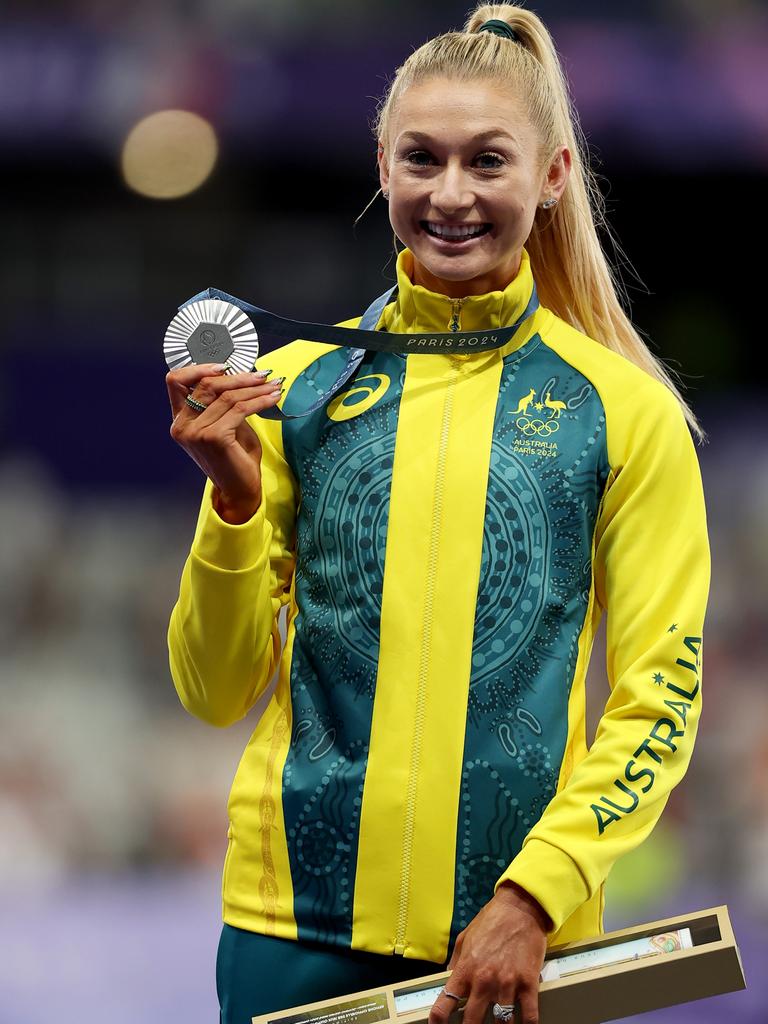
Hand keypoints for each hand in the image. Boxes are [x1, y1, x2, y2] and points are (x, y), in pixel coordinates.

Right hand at [167, 362, 282, 522]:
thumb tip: (242, 374)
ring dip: (254, 387)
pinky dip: (260, 401)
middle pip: (207, 384)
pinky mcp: (213, 437)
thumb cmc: (235, 458)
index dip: (199, 368)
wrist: (240, 490)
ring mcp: (195, 432)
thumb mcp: (226, 424)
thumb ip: (224, 402)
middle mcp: (182, 425)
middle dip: (239, 377)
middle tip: (263, 375)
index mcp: (180, 420)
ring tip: (273, 385)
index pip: (176, 381)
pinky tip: (273, 398)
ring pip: (227, 395)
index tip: (226, 366)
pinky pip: (240, 409)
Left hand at [429, 883, 550, 1023]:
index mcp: (466, 969)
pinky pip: (529, 1016)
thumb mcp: (465, 938)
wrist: (520, 908)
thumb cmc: (492, 921)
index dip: (438, 1021)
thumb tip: (447, 980)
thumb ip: (456, 962)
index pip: (445, 1004)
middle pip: (472, 1022)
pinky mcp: (528, 983)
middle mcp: (484, 980)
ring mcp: (507, 983)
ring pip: (502, 1023)